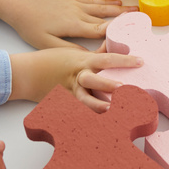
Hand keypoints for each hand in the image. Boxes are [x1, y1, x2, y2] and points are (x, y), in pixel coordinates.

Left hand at [0, 0, 132, 48]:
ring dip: (120, 9)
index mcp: (75, 26)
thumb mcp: (47, 43)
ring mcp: (77, 4)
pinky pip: (94, 0)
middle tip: (142, 20)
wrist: (20, 5)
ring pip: (103, 7)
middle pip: (107, 17)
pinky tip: (116, 2)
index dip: (118, 32)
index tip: (133, 35)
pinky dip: (107, 1)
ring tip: (135, 10)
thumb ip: (69, 49)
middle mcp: (79, 13)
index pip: (101, 30)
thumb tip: (89, 56)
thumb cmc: (31, 27)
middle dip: (125, 19)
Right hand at [9, 46, 141, 111]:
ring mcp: (71, 92)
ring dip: (99, 105)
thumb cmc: (52, 60)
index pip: (107, 59)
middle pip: (94, 80)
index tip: (140, 61)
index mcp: (83, 61)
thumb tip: (113, 43)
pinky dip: (88, 116)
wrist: (28, 74)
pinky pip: (78, 111)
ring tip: (112, 110)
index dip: (124, 60)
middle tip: (125, 87)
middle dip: (109, 84)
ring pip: (85, 99)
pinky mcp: (65, 104)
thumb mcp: (75, 53)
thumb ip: (96, 52)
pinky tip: (101, 125)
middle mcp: (78, 77)